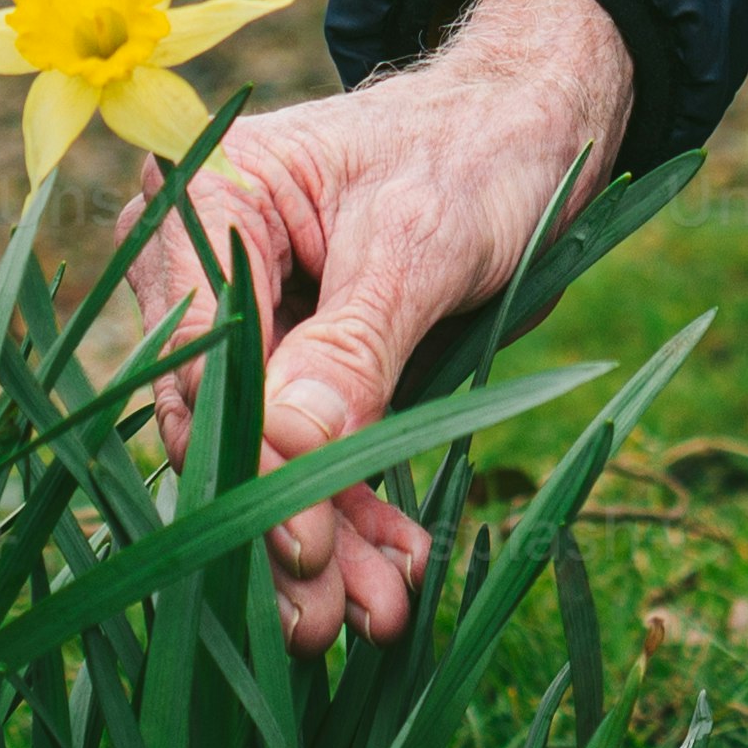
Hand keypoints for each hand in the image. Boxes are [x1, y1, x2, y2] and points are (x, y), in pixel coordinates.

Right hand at [109, 0, 633, 651]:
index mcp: (210, 198)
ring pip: (268, 451)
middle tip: (326, 620)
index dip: (250, 460)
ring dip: (321, 538)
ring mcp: (256, 319)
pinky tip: (395, 569)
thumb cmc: (478, 150)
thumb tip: (287, 448)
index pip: (207, 353)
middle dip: (283, 520)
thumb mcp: (421, 242)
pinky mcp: (305, 362)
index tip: (299, 548)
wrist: (540, 128)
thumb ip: (353, 345)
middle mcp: (208, 261)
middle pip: (227, 418)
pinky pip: (311, 450)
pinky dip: (352, 512)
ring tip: (376, 616)